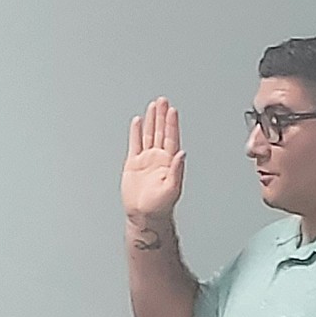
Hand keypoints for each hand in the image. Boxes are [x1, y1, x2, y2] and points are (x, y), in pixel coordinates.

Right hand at [121, 97, 186, 222]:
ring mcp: (146, 160)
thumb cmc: (160, 206)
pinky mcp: (133, 164)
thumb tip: (182, 154)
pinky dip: (136, 132)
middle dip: (162, 116)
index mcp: (169, 162)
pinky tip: (137, 122)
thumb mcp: (172, 188)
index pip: (171, 137)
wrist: (144, 216)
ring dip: (151, 120)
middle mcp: (159, 158)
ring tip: (153, 106)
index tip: (172, 110)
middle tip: (162, 100)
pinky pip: (135, 144)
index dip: (172, 123)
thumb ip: (177, 170)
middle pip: (160, 131)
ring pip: (149, 135)